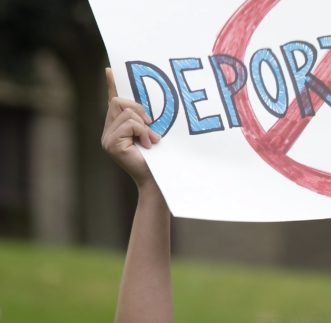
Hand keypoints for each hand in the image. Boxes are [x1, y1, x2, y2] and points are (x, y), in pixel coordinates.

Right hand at [100, 68, 160, 187]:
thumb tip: (147, 102)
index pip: (112, 101)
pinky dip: (143, 132)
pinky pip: (129, 124)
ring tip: (152, 140)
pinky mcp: (111, 144)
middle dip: (139, 110)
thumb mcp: (153, 131)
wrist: (157, 180)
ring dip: (144, 125)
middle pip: (119, 101)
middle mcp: (108, 131)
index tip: (110, 69)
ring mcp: (107, 138)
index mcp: (117, 126)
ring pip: (126, 112)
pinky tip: (148, 145)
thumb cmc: (159, 157)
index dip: (112, 84)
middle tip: (152, 126)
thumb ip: (146, 118)